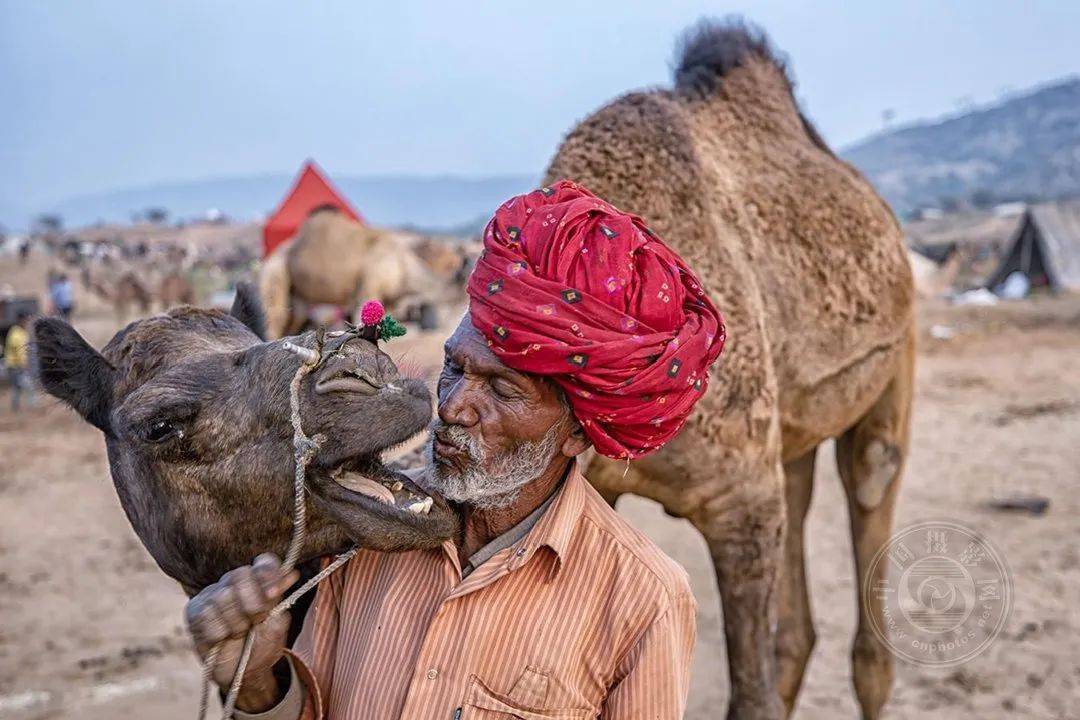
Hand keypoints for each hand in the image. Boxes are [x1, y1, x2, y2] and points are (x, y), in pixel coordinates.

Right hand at [185, 553, 299, 711]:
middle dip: (253, 602)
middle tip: (257, 620)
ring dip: (237, 622)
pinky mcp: (194, 613)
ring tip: (239, 632)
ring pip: (223, 597)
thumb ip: (280, 599)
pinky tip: (223, 639)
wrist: (244, 673)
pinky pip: (208, 616)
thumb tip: (291, 574)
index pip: (264, 563)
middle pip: (240, 575)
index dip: (269, 574)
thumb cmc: (263, 644)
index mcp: (258, 581)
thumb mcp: (277, 624)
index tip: (274, 592)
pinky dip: (221, 633)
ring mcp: (211, 596)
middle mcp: (233, 582)